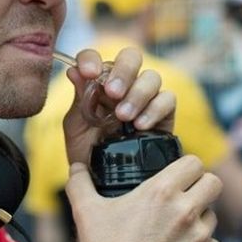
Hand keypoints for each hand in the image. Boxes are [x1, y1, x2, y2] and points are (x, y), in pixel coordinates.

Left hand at [62, 48, 175, 164]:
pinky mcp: (164, 115)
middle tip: (112, 92)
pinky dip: (154, 109)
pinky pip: (167, 99)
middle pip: (131, 57)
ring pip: (151, 77)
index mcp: (97, 82)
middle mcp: (123, 84)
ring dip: (137, 94)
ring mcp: (145, 98)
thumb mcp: (76, 128)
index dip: (91, 59)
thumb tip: (73, 71)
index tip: (88, 72)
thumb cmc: (89, 154)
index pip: (95, 58)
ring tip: (124, 116)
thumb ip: (78, 100)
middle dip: (122, 71)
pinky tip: (140, 126)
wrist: (107, 185)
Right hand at [66, 156, 222, 241]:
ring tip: (176, 220)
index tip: (173, 171)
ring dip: (199, 214)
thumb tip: (76, 167)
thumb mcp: (85, 213)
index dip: (184, 164)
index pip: (194, 162)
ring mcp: (199, 238)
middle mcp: (186, 212)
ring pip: (213, 214)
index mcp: (161, 192)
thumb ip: (80, 183)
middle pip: (213, 183)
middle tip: (181, 191)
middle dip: (199, 184)